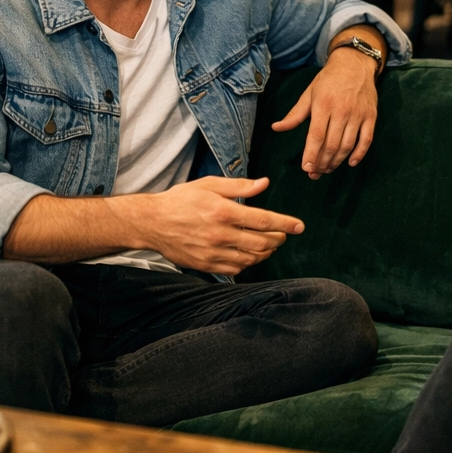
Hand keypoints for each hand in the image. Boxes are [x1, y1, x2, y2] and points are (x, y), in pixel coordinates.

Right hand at [132, 176, 303, 274]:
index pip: (263, 220)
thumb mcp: (209, 185)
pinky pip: (235, 269)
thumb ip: (239, 186)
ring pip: (251, 259)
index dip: (285, 224)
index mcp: (223, 211)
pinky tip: (250, 254)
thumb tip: (264, 183)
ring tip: (269, 244)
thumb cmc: (181, 200)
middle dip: (278, 239)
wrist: (151, 222)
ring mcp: (212, 252)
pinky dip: (248, 263)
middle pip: (262, 243)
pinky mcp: (206, 265)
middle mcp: (220, 234)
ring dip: (266, 252)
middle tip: (282, 234)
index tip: (299, 226)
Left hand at [271, 45, 378, 178]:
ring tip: (328, 169)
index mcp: (323, 105)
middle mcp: (341, 111)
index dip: (311, 155)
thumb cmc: (328, 80)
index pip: (316, 136)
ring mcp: (358, 115)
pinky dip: (359, 154)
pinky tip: (350, 162)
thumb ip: (295, 114)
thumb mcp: (309, 93)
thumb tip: (276, 128)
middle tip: (315, 173)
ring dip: (337, 161)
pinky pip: (366, 140)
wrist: (355, 64)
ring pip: (347, 145)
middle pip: (331, 144)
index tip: (306, 168)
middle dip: (322, 163)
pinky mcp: (371, 116)